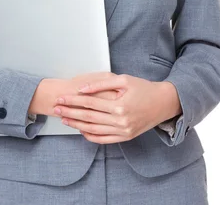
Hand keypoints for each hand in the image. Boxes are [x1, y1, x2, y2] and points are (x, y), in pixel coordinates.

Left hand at [52, 73, 169, 143]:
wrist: (163, 103)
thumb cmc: (143, 88)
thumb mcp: (123, 80)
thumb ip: (101, 84)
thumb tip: (82, 89)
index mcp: (119, 106)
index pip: (89, 103)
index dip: (72, 101)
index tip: (60, 98)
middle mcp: (121, 121)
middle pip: (88, 117)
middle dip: (70, 113)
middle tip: (56, 109)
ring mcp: (123, 131)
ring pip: (94, 130)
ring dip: (77, 125)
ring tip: (64, 120)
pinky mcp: (126, 137)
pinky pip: (104, 139)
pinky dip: (91, 136)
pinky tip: (81, 131)